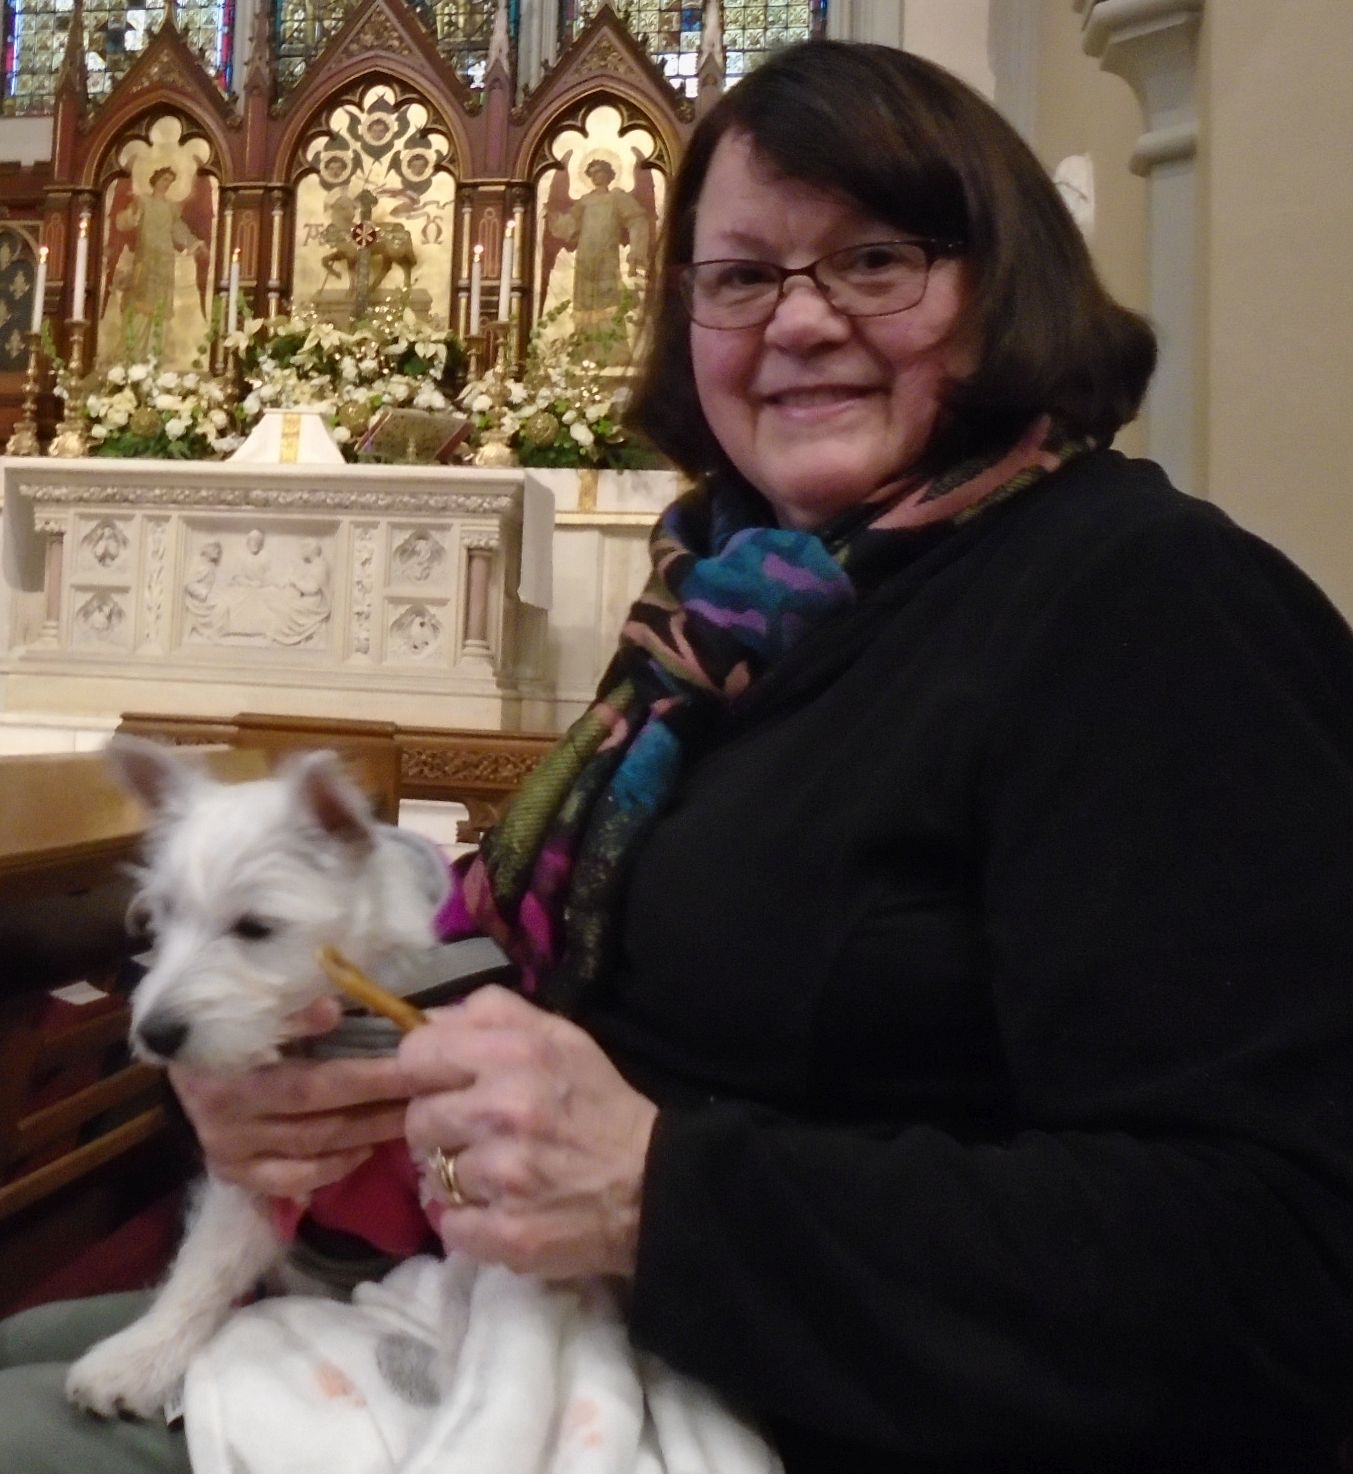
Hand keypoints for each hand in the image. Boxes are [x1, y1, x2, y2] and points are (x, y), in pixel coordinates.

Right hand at [169, 998, 413, 1200]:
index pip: (313, 1084)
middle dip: (378, 1109)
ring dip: (364, 1137)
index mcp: (231, 1077)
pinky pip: (290, 1181)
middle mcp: (226, 1124)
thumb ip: (291, 1013)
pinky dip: (330, 1170)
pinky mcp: (232, 1175)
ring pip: (311, 1152)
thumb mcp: (250, 1010)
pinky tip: (365, 1151)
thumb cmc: (226, 1025)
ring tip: (409, 1119)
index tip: (413, 1066)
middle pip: (318, 1122)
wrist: (180, 1061)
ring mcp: (229, 1154)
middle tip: (426, 1096)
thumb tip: (332, 1010)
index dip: (366, 1078)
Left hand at [400, 986, 658, 1280]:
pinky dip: (468, 1222)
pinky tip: (499, 1210)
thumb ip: (492, 1014)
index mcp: (514, 1053)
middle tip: (475, 1134)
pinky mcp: (505, 1232)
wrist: (651, 1185)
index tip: (439, 1085)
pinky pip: (448, 1225)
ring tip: (496, 1174)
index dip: (421, 1070)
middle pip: (416, 1120)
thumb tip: (429, 1018)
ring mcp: (501, 1175)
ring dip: (457, 1177)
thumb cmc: (598, 1104)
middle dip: (440, 1128)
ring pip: (431, 1176)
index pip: (417, 1054)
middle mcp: (502, 1109)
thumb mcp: (559, 1036)